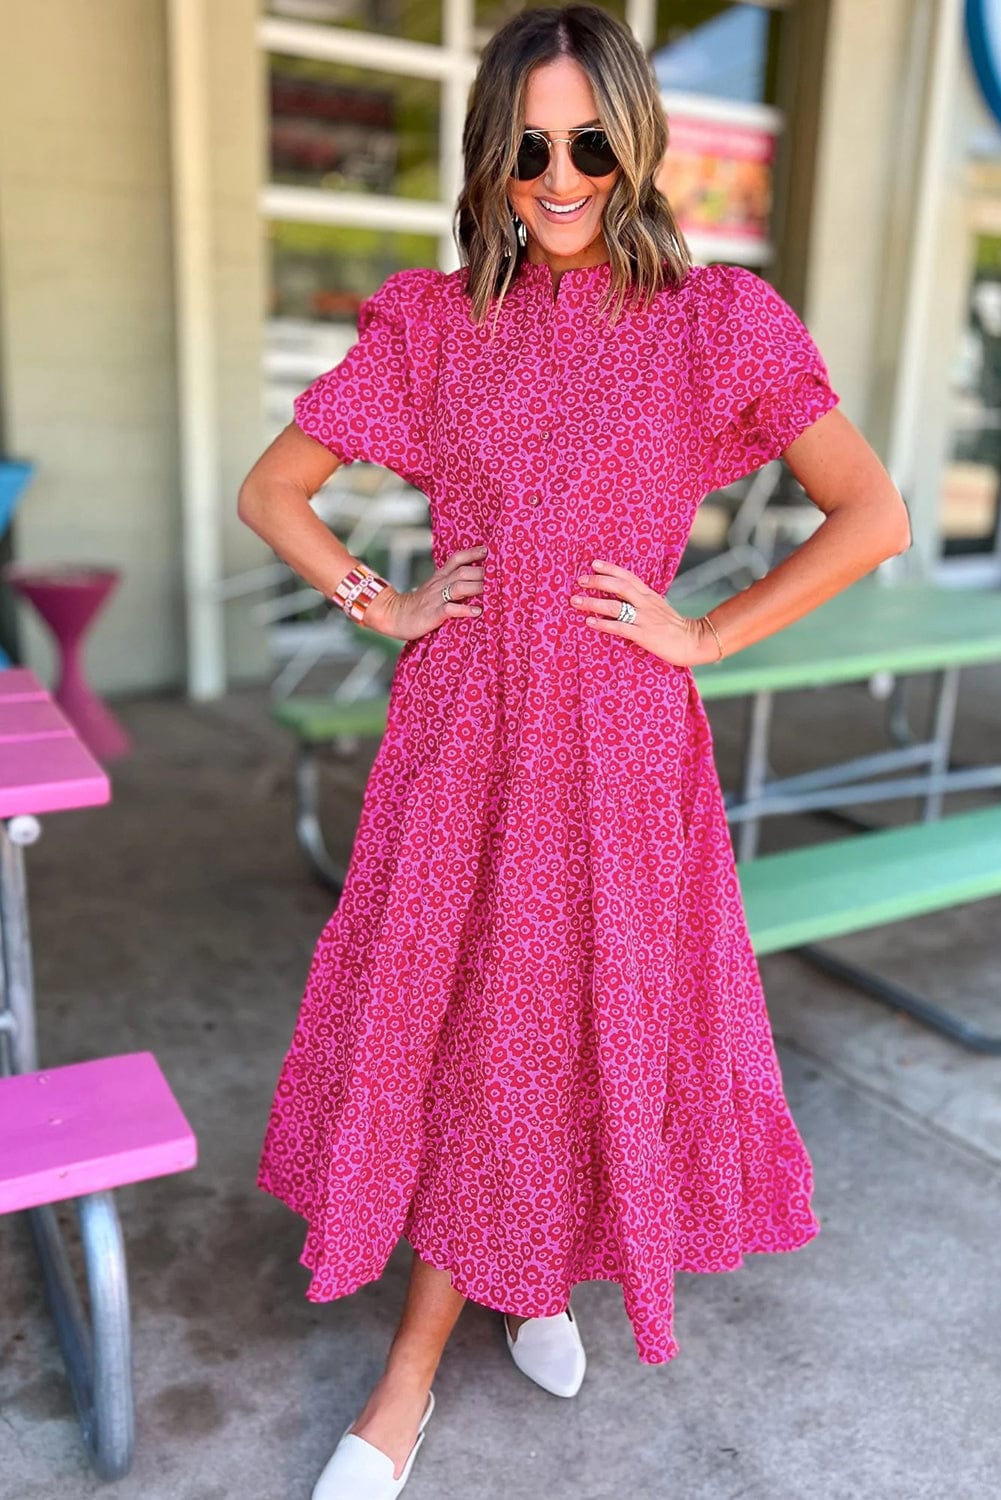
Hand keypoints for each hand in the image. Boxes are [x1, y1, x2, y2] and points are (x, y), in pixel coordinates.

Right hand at [362, 545, 487, 640]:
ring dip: (477, 587)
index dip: (472, 553)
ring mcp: (436, 598)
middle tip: (500, 575)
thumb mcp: (433, 589)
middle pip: (463, 572)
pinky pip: (450, 609)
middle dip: (482, 572)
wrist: (395, 615)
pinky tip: (477, 611)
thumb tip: (473, 582)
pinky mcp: (434, 613)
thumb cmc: (419, 605)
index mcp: (440, 577)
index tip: (488, 550)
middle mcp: (439, 584)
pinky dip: (465, 609)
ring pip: (459, 587)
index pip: (457, 559)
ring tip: (493, 591)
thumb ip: (450, 583)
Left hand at [569, 559, 721, 666]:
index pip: (628, 576)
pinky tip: (590, 622)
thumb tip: (627, 600)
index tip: (594, 564)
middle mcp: (645, 603)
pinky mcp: (643, 635)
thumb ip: (644, 601)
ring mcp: (644, 618)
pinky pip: (619, 627)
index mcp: (650, 595)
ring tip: (576, 601)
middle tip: (580, 580)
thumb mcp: (660, 607)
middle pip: (619, 586)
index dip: (610, 569)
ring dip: (593, 602)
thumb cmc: (675, 627)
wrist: (694, 641)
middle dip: (597, 582)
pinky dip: (603, 624)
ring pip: (615, 606)